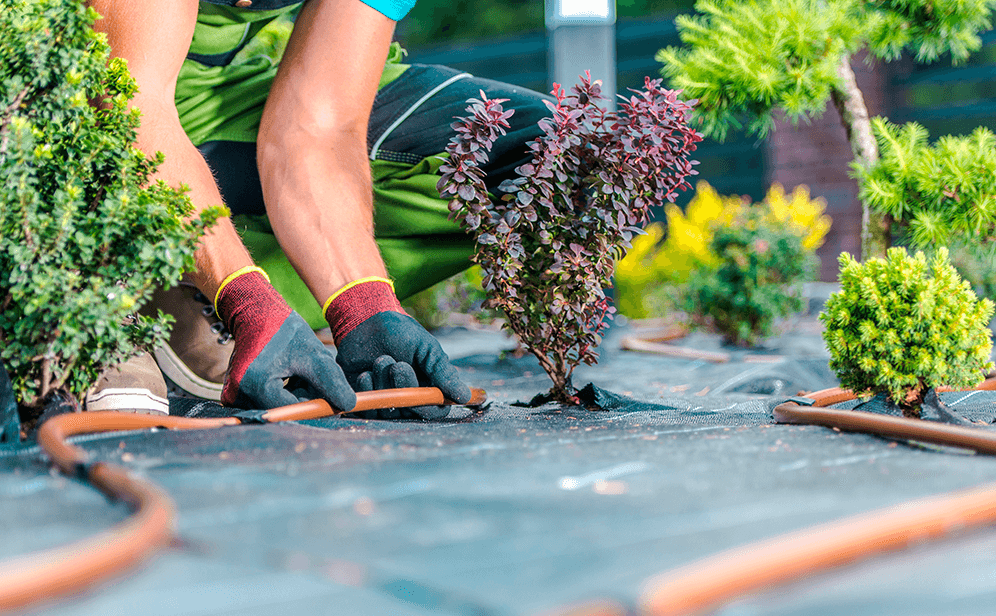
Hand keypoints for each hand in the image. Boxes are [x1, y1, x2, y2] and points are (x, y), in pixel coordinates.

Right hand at [217, 268, 355, 410]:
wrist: (255, 314)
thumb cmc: (284, 330)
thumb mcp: (312, 354)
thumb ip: (330, 381)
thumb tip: (348, 406)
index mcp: (255, 384)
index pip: (292, 410)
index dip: (315, 406)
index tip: (333, 400)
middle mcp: (238, 395)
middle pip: (284, 411)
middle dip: (305, 399)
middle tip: (314, 377)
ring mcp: (235, 396)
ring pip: (278, 407)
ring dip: (296, 396)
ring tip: (300, 372)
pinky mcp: (236, 394)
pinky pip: (268, 402)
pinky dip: (285, 393)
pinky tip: (289, 376)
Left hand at [325, 278, 471, 418]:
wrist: (365, 322)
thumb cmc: (400, 332)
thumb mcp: (427, 348)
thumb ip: (444, 372)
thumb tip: (465, 397)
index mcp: (428, 387)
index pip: (436, 410)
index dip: (428, 403)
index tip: (420, 384)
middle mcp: (409, 397)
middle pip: (411, 412)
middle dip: (404, 387)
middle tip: (397, 364)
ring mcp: (386, 400)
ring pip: (389, 410)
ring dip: (384, 385)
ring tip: (381, 360)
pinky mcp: (365, 401)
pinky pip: (368, 410)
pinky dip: (368, 391)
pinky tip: (365, 373)